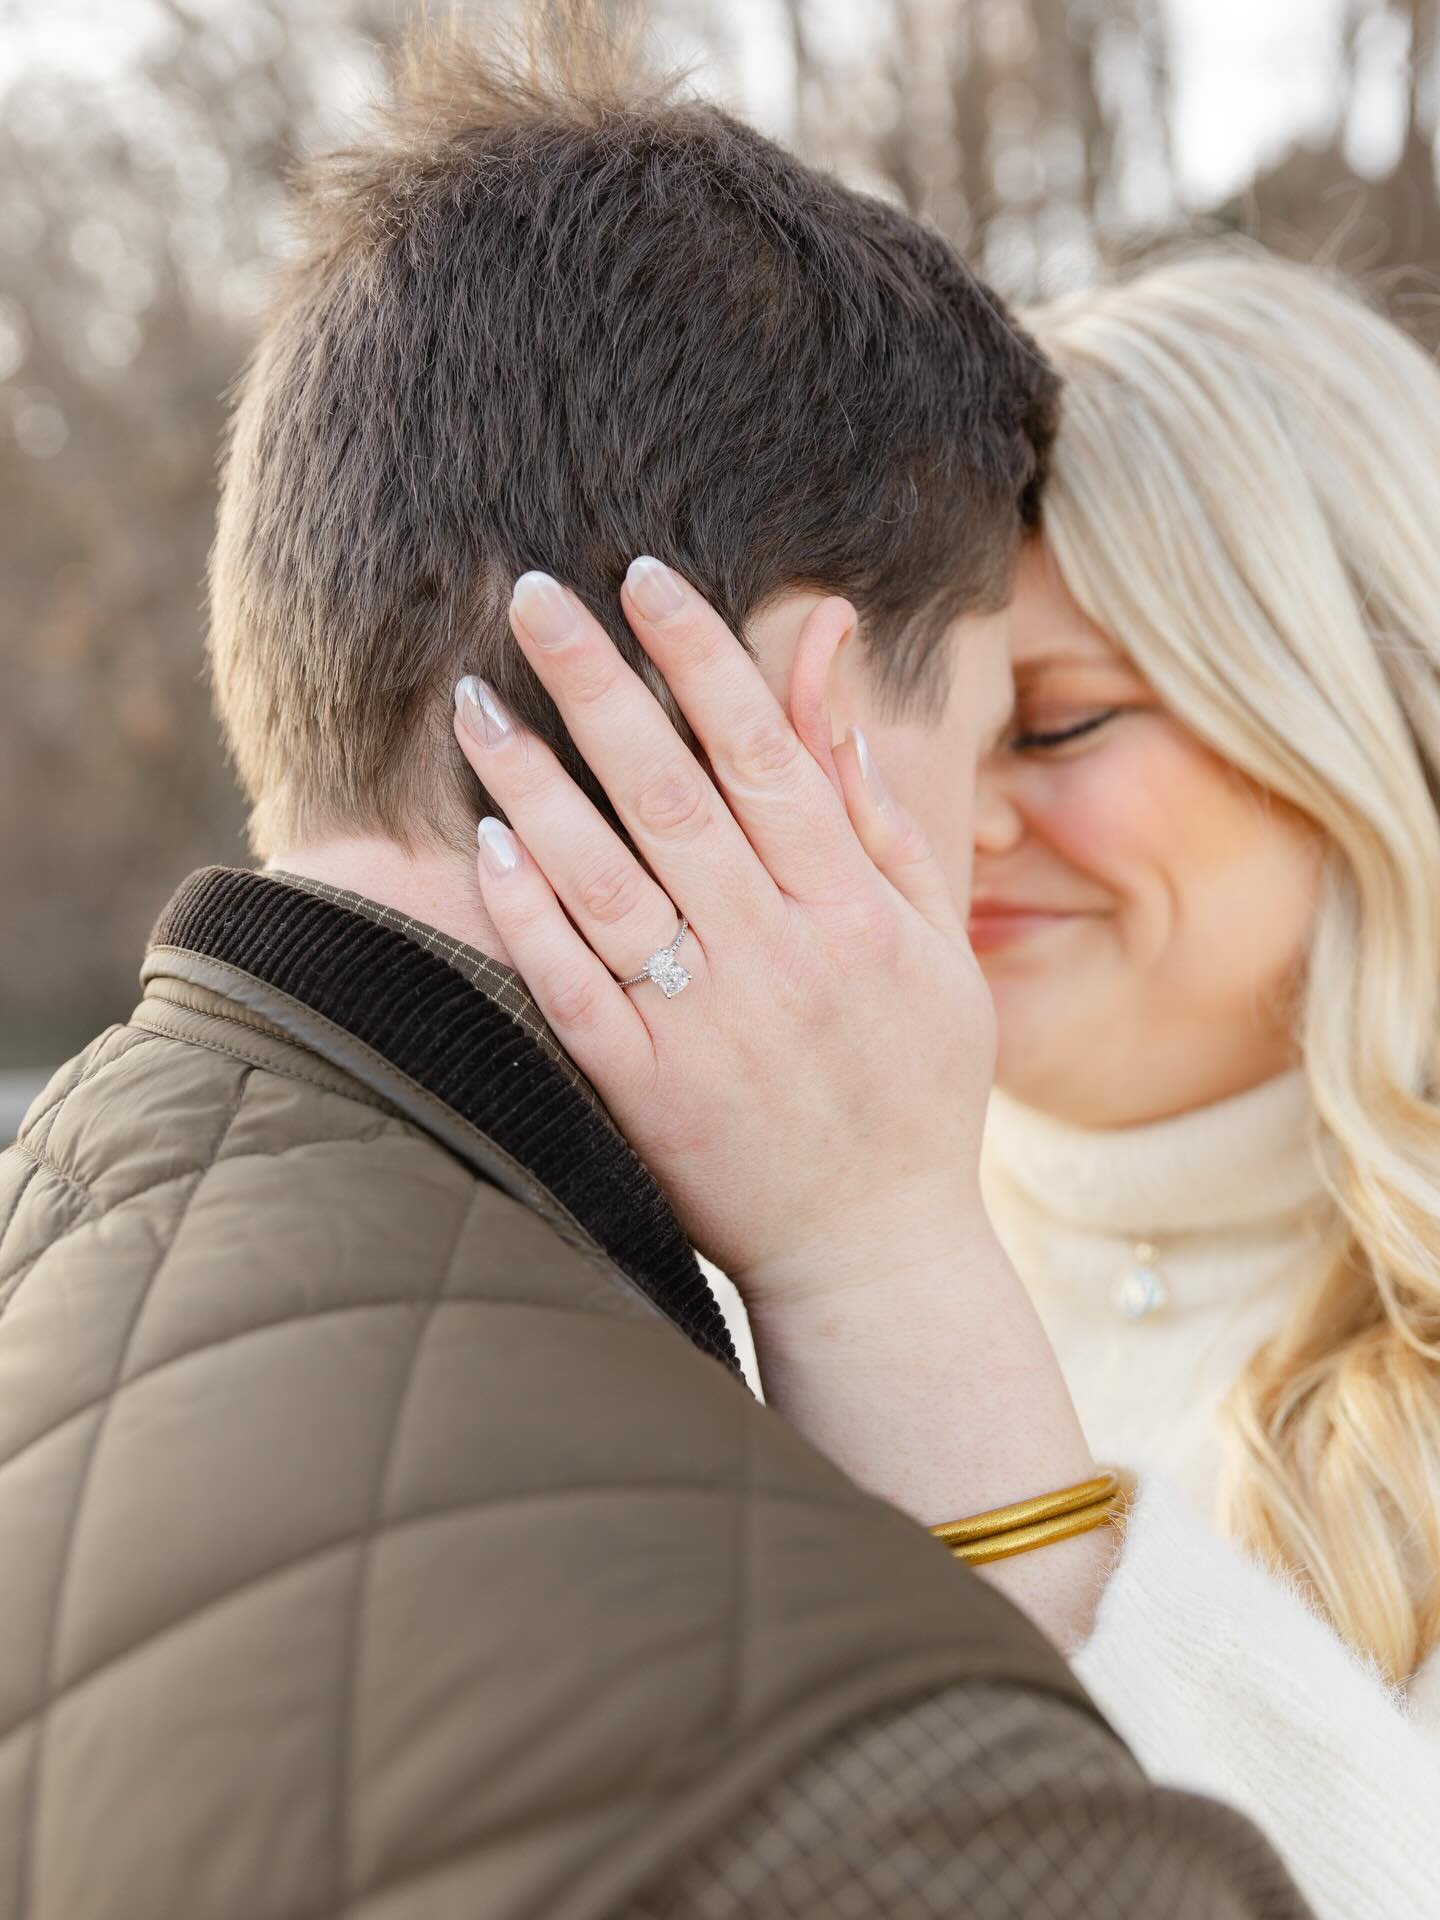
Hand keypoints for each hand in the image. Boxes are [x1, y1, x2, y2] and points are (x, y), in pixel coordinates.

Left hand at [454, 561, 1108, 1650]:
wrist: (875, 1253)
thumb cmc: (914, 1087)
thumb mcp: (932, 947)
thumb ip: (877, 815)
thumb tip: (829, 689)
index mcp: (853, 912)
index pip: (767, 756)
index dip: (704, 660)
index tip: (645, 580)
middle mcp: (779, 957)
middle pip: (673, 795)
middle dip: (601, 684)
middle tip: (533, 597)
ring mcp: (708, 1028)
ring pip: (607, 882)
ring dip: (537, 783)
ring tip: (475, 701)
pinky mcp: (647, 1094)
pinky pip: (575, 990)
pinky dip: (529, 915)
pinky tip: (486, 840)